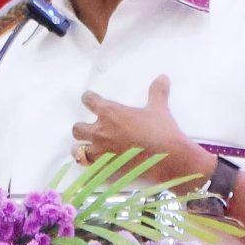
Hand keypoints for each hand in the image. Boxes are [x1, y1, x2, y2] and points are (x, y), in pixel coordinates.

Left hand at [71, 75, 211, 181]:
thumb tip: (163, 77)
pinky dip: (91, 165)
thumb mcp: (159, 109)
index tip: (91, 100)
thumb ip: (157, 92)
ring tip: (90, 149)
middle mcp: (100, 131)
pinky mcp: (105, 168)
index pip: (88, 100)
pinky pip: (89, 167)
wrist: (167, 158)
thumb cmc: (161, 130)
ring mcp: (101, 151)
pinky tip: (97, 165)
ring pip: (78, 150)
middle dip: (82, 128)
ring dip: (82, 148)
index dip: (89, 99)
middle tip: (92, 130)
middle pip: (77, 128)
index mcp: (110, 112)